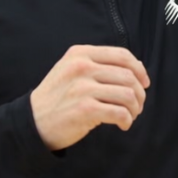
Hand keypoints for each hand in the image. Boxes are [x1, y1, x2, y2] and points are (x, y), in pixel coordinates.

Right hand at [30, 44, 151, 150]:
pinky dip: (127, 120)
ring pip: (127, 94)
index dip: (139, 69)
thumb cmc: (58, 97)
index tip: (145, 83)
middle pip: (128, 76)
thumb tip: (139, 67)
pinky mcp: (84, 109)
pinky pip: (119, 112)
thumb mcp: (72, 70)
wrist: (32, 121)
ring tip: (131, 115)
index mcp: (80, 53)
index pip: (122, 55)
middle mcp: (81, 67)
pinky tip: (123, 124)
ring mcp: (82, 88)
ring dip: (135, 108)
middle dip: (139, 93)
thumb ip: (100, 65)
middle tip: (137, 105)